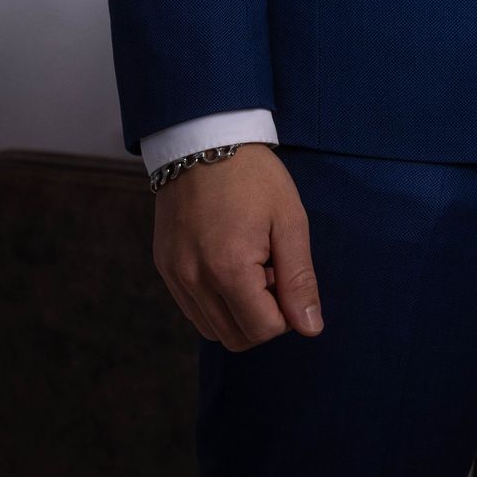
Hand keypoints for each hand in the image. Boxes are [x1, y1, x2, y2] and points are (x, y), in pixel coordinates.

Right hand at [153, 145, 321, 350]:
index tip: (286, 275)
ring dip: (238, 313)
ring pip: (212, 329)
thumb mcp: (288, 220)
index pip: (263, 329)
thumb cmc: (253, 175)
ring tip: (249, 266)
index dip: (285, 313)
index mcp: (229, 268)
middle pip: (236, 339)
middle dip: (262, 318)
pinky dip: (215, 302)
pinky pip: (192, 309)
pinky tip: (227, 265)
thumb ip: (299, 279)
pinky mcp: (165, 268)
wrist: (204, 138)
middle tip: (270, 273)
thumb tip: (311, 328)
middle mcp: (195, 280)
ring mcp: (175, 276)